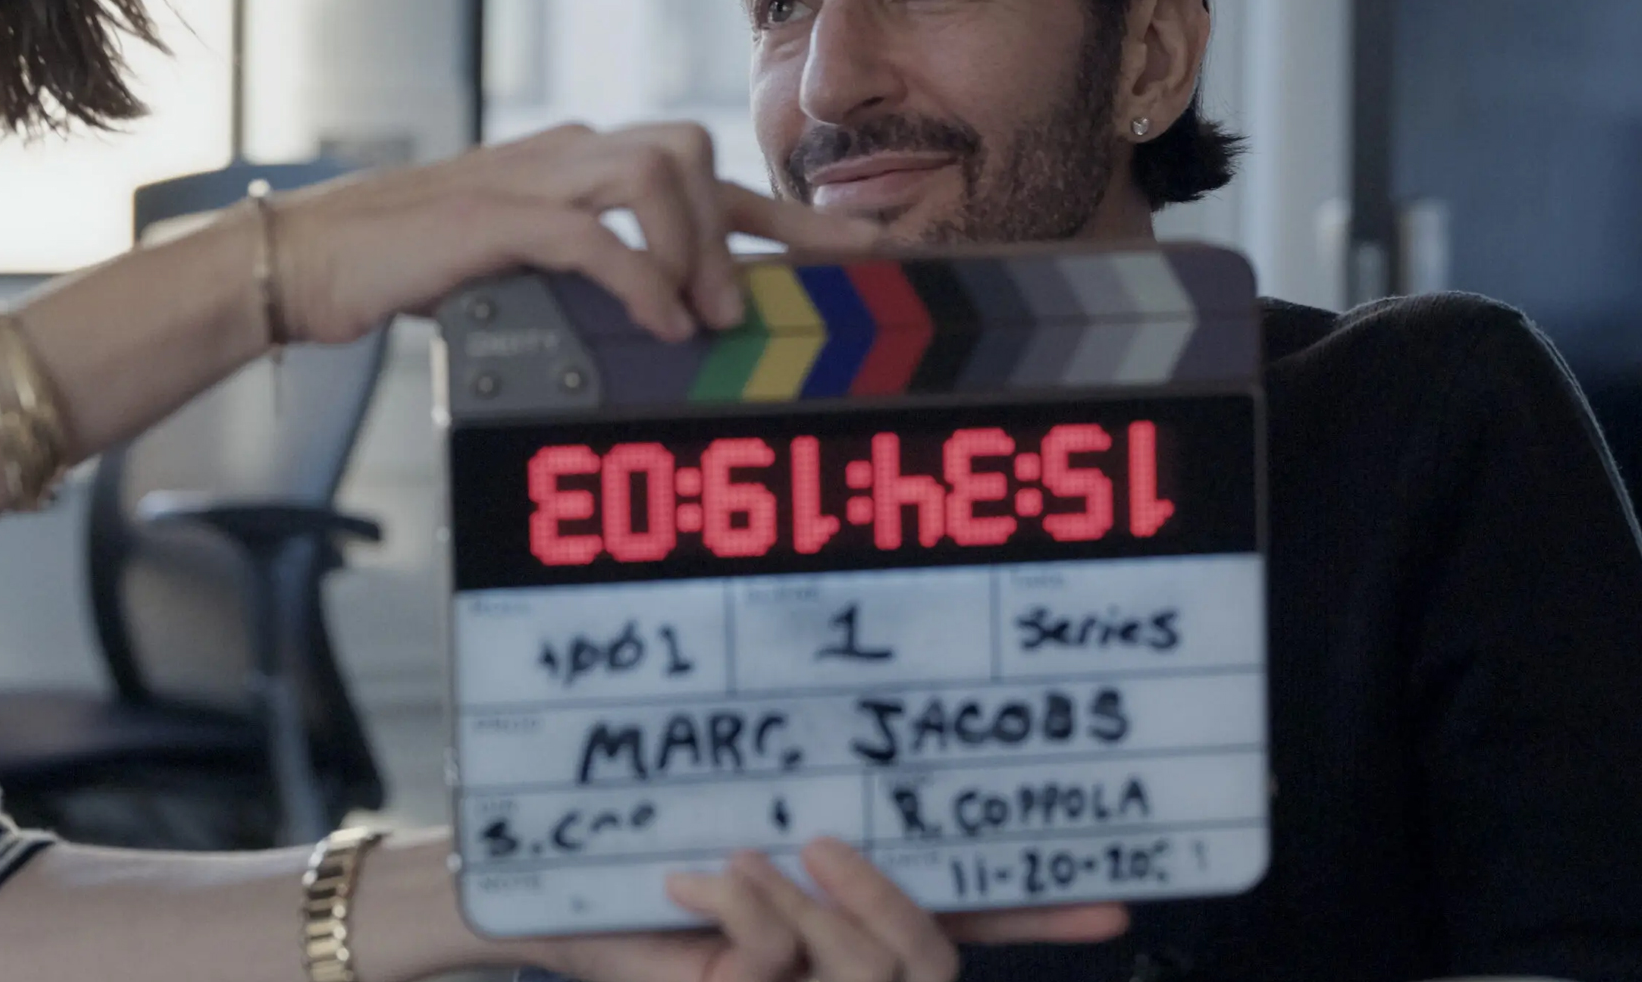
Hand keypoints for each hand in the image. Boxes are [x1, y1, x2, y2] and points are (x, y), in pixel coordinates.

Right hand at [271, 122, 879, 344]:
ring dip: (697, 248)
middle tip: (779, 305)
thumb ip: (588, 274)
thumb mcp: (520, 269)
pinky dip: (638, 276)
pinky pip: (592, 231)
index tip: (862, 254)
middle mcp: (565, 155)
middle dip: (754, 225)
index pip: (702, 176)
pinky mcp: (493, 217)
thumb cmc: (411, 268)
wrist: (309, 256)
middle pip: (692, 151)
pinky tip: (658, 322)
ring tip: (703, 317)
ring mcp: (530, 176)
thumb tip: (665, 321)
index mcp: (578, 164)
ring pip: (656, 168)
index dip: (789, 215)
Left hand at [529, 838, 1129, 981]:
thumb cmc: (646, 834)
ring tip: (743, 856)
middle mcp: (836, 961)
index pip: (974, 919)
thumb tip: (908, 711)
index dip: (1044, 913)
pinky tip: (690, 880)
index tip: (1118, 900)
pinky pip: (771, 959)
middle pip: (930, 962)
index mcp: (855, 908)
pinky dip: (738, 906)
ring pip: (862, 970)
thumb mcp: (743, 791)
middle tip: (827, 844)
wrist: (549, 887)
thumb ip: (822, 779)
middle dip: (886, 902)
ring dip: (803, 907)